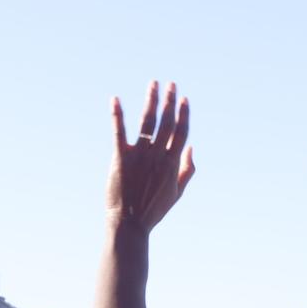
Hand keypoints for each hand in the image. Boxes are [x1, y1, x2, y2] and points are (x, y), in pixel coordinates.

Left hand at [106, 80, 194, 229]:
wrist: (130, 223)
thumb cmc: (153, 210)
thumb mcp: (177, 192)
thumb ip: (187, 169)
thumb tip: (191, 147)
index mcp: (172, 163)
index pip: (181, 132)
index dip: (183, 113)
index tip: (183, 98)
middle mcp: (158, 156)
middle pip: (166, 122)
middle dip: (169, 101)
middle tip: (170, 84)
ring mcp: (140, 157)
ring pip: (147, 122)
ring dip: (151, 100)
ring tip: (153, 84)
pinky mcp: (121, 159)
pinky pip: (119, 132)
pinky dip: (117, 115)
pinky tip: (115, 99)